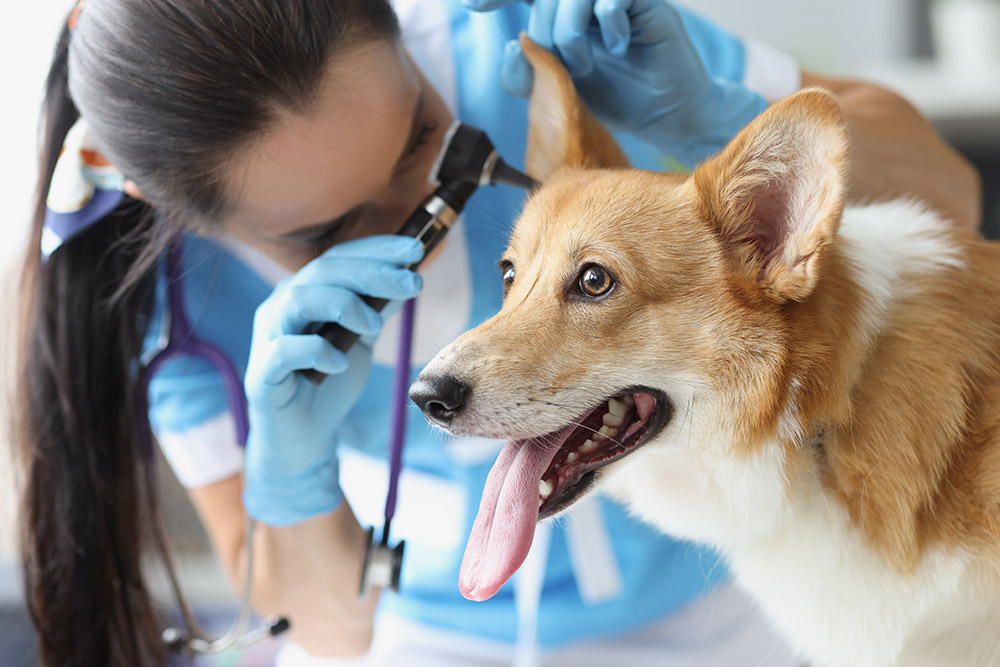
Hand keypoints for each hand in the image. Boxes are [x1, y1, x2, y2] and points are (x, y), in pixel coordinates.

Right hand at [242, 235, 423, 525]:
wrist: (305, 436)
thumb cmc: (329, 381)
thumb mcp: (361, 338)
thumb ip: (375, 308)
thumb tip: (406, 276)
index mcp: (306, 292)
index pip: (340, 257)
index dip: (377, 249)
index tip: (416, 248)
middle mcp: (282, 306)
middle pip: (324, 272)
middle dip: (373, 273)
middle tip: (413, 282)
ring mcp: (268, 337)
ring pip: (298, 299)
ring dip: (343, 304)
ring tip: (372, 326)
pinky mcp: (263, 373)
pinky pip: (284, 351)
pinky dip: (315, 351)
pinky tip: (339, 363)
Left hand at [464, 0, 765, 165]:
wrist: (666, 115)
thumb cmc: (617, 98)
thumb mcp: (562, 92)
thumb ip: (530, 76)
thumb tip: (514, 47)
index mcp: (561, 15)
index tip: (471, 7)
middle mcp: (585, 2)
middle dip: (544, 33)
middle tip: (564, 67)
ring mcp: (614, 0)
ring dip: (569, 32)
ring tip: (583, 66)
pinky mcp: (645, 4)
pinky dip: (606, 23)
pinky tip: (617, 47)